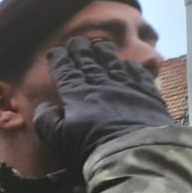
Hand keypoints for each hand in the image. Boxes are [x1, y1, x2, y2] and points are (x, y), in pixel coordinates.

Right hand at [32, 38, 173, 168]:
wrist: (133, 152)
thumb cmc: (91, 149)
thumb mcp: (59, 140)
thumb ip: (47, 121)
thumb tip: (44, 106)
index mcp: (78, 95)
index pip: (66, 72)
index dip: (59, 61)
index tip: (55, 51)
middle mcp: (102, 85)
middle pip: (89, 63)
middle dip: (81, 51)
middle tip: (75, 41)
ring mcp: (126, 86)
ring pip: (113, 63)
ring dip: (104, 52)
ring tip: (99, 43)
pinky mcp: (148, 94)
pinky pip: (138, 74)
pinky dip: (131, 66)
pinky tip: (128, 62)